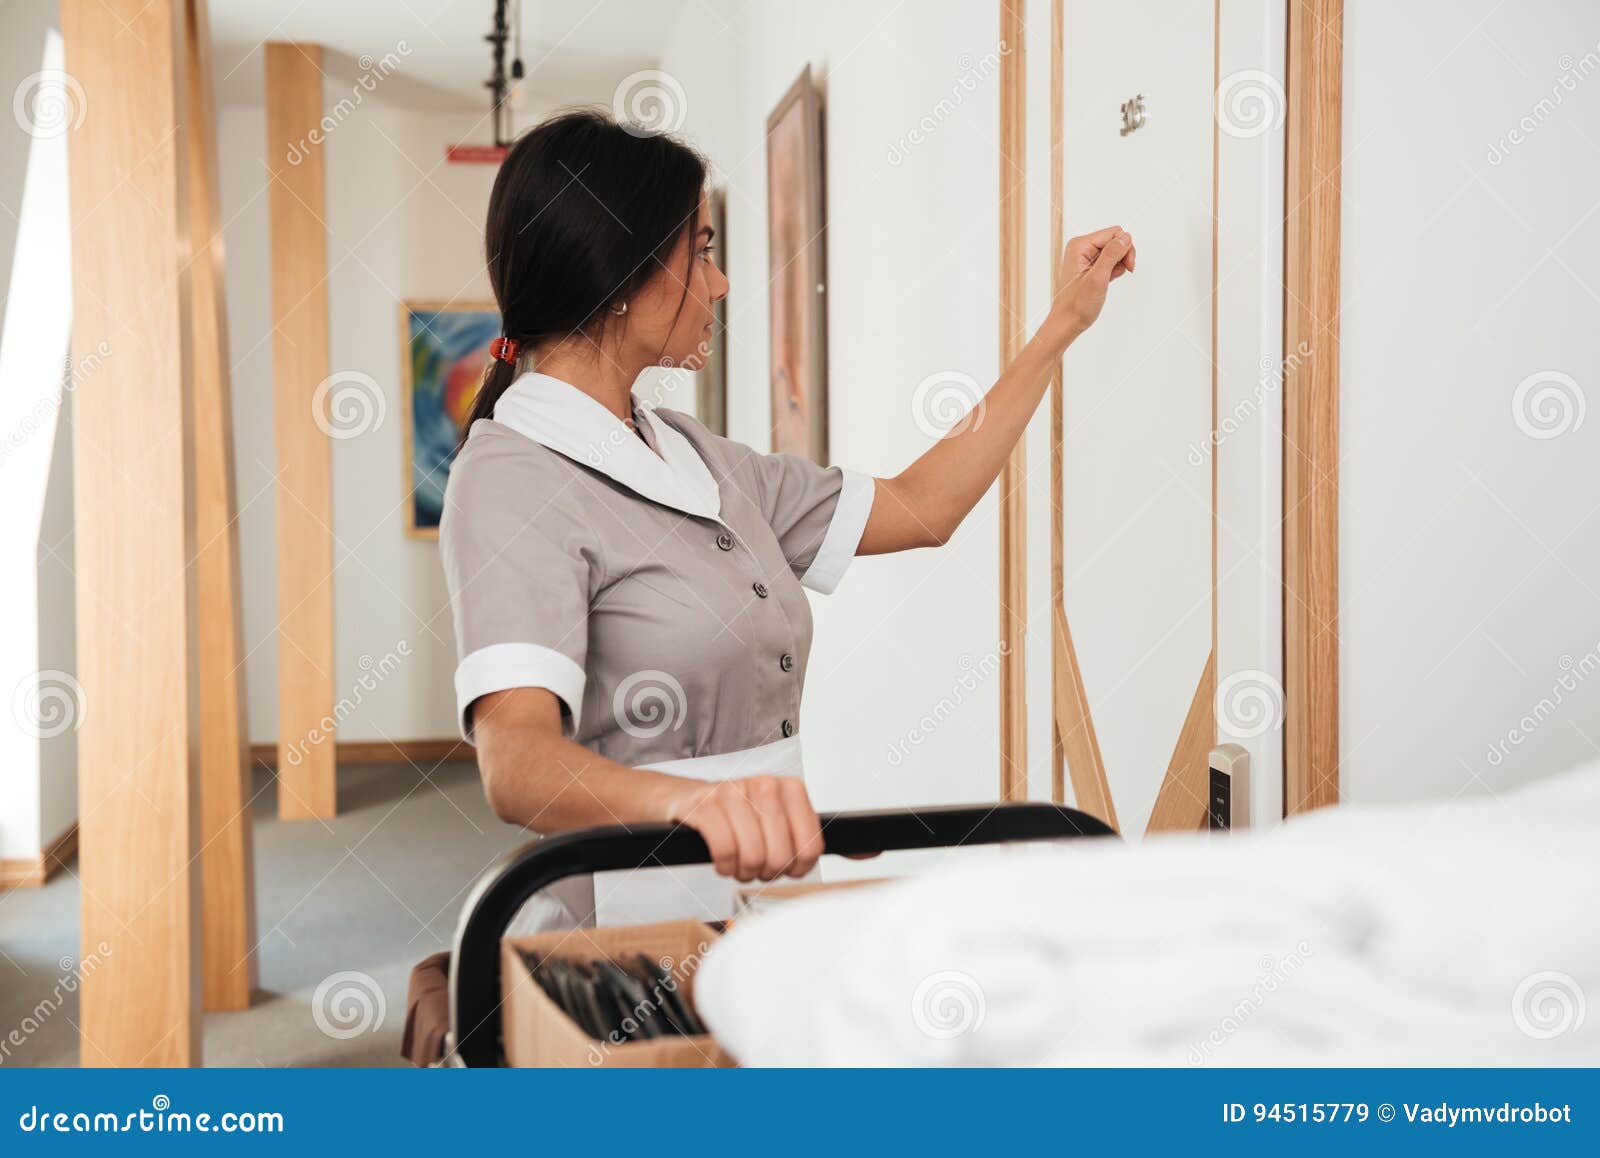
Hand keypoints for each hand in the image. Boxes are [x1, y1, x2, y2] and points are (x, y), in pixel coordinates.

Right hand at [663, 775, 824, 882]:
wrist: (685, 801)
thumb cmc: (738, 818)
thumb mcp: (781, 822)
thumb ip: (819, 838)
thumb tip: (872, 851)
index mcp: (791, 789)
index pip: (810, 848)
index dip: (795, 868)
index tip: (783, 865)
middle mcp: (765, 785)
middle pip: (781, 857)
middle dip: (766, 872)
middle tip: (755, 865)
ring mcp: (733, 793)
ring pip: (752, 857)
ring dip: (742, 872)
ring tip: (737, 863)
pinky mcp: (705, 805)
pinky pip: (725, 852)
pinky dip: (723, 866)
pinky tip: (721, 859)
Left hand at [1050, 225, 1135, 336]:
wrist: (1066, 324)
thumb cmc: (1077, 305)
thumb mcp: (1098, 278)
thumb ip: (1111, 255)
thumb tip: (1126, 237)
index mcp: (1079, 245)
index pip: (1114, 232)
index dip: (1126, 247)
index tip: (1129, 266)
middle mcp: (1081, 248)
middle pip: (1115, 240)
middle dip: (1123, 255)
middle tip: (1125, 272)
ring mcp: (1085, 258)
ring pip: (1114, 251)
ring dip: (1119, 264)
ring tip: (1110, 280)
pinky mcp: (1090, 267)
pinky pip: (1110, 261)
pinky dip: (1114, 270)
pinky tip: (1108, 282)